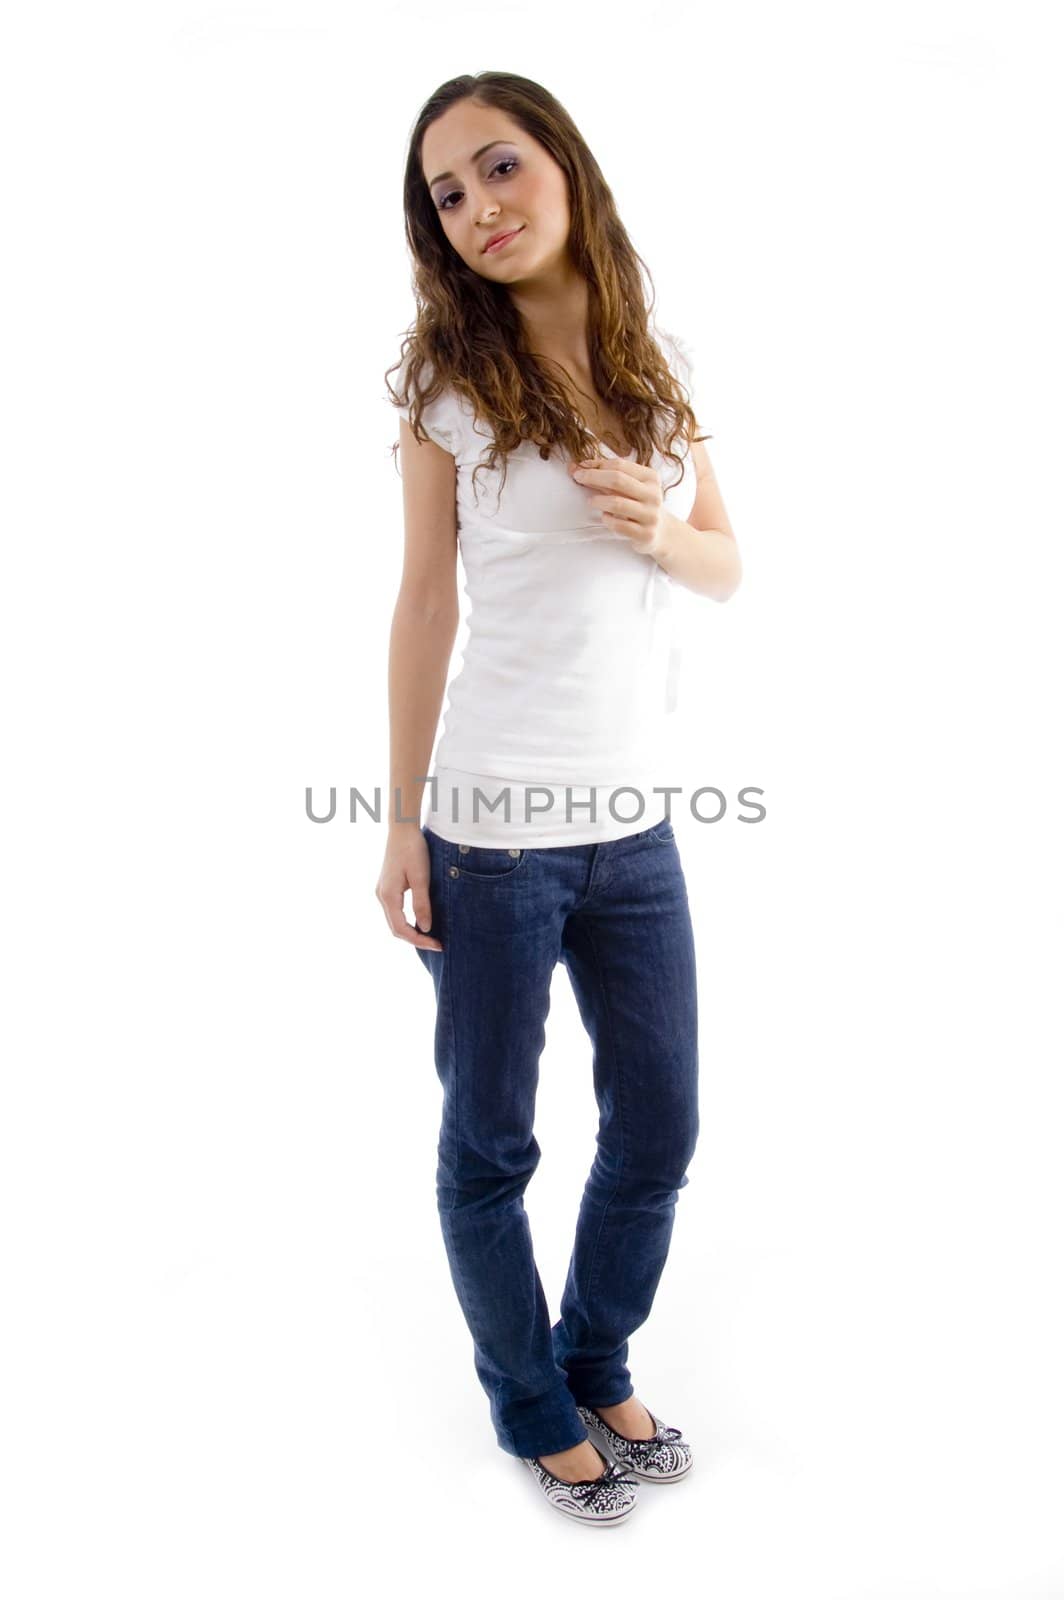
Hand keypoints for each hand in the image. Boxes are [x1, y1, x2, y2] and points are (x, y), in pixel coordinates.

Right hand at [376, 827, 442, 951]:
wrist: (402, 829)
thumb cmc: (412, 850)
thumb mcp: (421, 878)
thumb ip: (422, 904)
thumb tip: (425, 928)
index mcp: (388, 896)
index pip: (401, 929)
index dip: (419, 940)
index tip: (437, 945)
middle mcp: (382, 896)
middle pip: (396, 928)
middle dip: (416, 939)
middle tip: (437, 944)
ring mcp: (383, 892)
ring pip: (395, 920)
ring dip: (411, 931)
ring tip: (431, 936)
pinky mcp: (388, 887)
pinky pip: (396, 911)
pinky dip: (408, 921)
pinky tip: (422, 920)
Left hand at [568, 455, 667, 556]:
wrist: (661, 531)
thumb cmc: (638, 504)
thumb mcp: (630, 486)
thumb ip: (606, 475)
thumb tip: (575, 466)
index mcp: (650, 477)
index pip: (620, 465)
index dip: (597, 465)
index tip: (580, 467)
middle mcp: (653, 495)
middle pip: (618, 480)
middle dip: (593, 477)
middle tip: (578, 478)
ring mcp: (650, 515)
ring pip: (617, 503)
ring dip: (599, 500)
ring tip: (591, 501)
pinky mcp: (645, 534)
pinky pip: (619, 526)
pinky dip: (608, 520)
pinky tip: (605, 517)